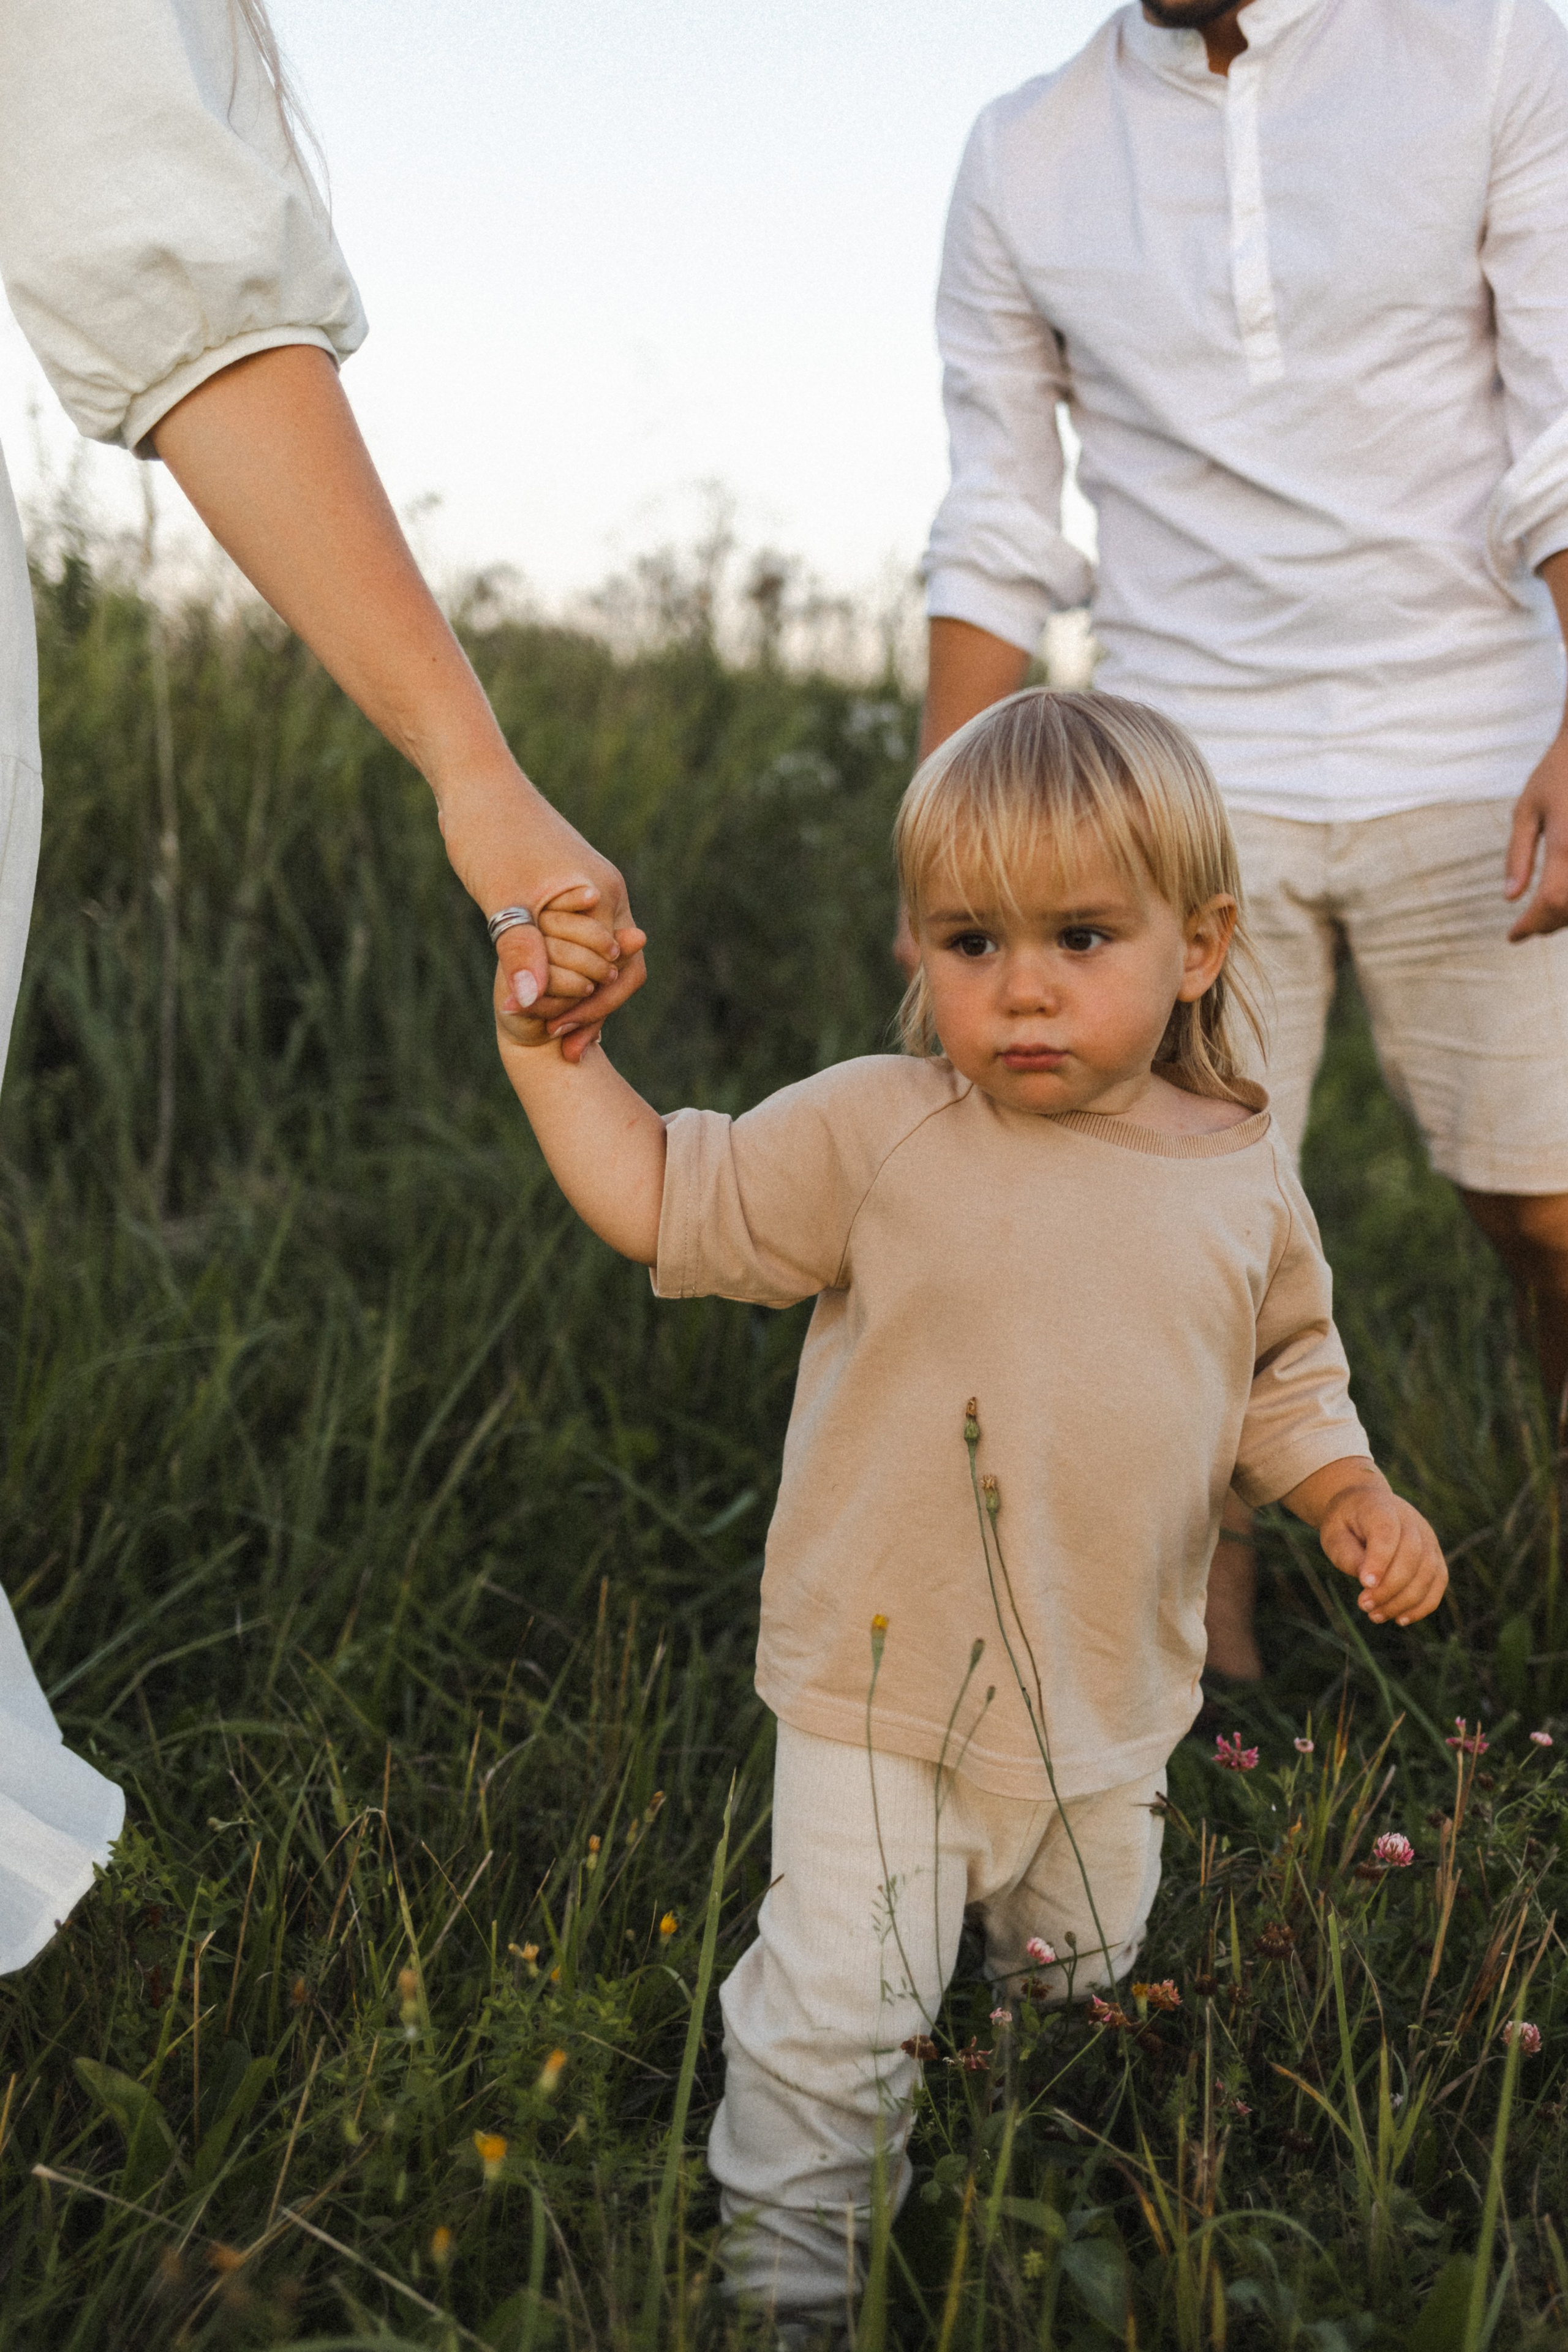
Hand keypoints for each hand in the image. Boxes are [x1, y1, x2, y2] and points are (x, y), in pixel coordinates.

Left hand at [438, 767, 647, 1062]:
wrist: (474, 785)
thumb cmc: (490, 832)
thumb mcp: (502, 897)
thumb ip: (518, 949)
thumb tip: (527, 1004)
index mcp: (604, 895)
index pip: (619, 971)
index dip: (593, 1009)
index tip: (558, 1037)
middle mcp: (605, 896)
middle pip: (614, 971)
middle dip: (590, 1010)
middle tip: (562, 1048)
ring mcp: (587, 894)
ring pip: (592, 959)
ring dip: (575, 995)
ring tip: (548, 1032)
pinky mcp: (563, 893)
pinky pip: (572, 944)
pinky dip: (559, 972)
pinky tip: (535, 995)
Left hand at [1316, 1478, 1447, 1626]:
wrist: (1364, 1506)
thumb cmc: (1345, 1525)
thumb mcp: (1334, 1535)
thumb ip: (1348, 1556)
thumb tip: (1369, 1582)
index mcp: (1381, 1507)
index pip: (1387, 1533)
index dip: (1379, 1560)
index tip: (1365, 1584)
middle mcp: (1411, 1520)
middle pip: (1412, 1556)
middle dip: (1389, 1588)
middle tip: (1364, 1606)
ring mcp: (1428, 1537)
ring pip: (1428, 1573)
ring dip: (1404, 1601)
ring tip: (1375, 1616)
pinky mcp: (1435, 1555)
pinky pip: (1439, 1582)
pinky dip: (1423, 1605)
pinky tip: (1401, 1619)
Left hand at [1505, 727, 1567, 939]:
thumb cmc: (1557, 773)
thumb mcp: (1526, 810)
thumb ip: (1517, 856)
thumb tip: (1510, 898)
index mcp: (1566, 842)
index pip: (1549, 901)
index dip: (1530, 926)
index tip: (1513, 937)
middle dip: (1548, 925)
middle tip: (1526, 929)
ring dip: (1567, 917)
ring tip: (1544, 917)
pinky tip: (1563, 898)